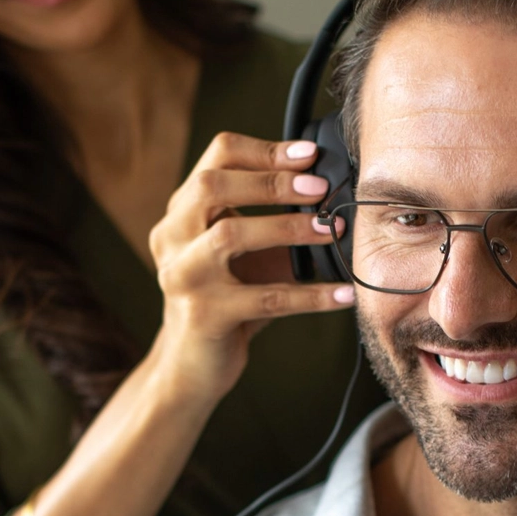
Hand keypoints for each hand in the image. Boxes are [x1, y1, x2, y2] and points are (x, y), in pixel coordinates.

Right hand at [149, 131, 353, 405]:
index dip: (263, 150)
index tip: (308, 154)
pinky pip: (265, 298)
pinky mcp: (204, 316)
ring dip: (287, 227)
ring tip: (330, 229)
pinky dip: (310, 295)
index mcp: (181, 214)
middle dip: (271, 182)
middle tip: (319, 188)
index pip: (215, 158)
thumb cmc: (226, 301)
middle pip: (212, 186)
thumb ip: (272, 220)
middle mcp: (172, 238)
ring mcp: (183, 276)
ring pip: (230, 234)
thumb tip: (334, 195)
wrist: (190, 365)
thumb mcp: (244, 254)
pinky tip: (344, 293)